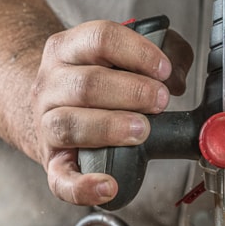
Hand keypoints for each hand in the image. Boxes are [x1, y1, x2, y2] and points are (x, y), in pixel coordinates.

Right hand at [31, 20, 193, 204]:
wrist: (51, 106)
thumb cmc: (98, 79)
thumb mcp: (125, 54)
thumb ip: (163, 52)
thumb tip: (176, 77)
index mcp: (69, 50)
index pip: (99, 38)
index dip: (137, 53)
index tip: (163, 69)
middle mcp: (52, 84)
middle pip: (87, 84)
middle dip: (132, 92)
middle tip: (160, 100)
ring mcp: (48, 123)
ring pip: (69, 125)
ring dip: (111, 127)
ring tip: (142, 130)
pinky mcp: (54, 161)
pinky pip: (60, 179)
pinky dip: (83, 187)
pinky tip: (108, 186)